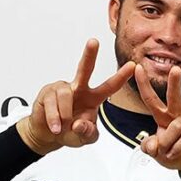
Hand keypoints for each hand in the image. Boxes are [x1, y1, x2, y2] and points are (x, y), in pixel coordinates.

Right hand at [17, 39, 135, 154]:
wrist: (47, 135)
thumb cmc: (70, 132)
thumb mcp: (85, 138)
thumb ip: (88, 133)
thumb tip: (79, 124)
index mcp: (93, 98)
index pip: (110, 86)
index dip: (121, 77)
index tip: (133, 66)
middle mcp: (79, 89)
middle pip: (85, 69)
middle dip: (89, 54)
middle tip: (94, 41)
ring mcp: (62, 89)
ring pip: (66, 94)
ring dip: (65, 114)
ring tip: (62, 126)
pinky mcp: (47, 93)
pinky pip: (52, 102)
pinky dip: (54, 118)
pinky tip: (55, 126)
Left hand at [136, 63, 180, 180]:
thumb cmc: (178, 155)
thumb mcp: (157, 153)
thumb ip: (150, 147)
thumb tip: (152, 142)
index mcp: (166, 117)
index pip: (152, 99)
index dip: (144, 85)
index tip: (138, 70)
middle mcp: (179, 116)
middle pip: (174, 97)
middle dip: (174, 83)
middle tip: (174, 70)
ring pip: (175, 127)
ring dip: (168, 142)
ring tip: (167, 152)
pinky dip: (177, 148)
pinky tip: (175, 152)